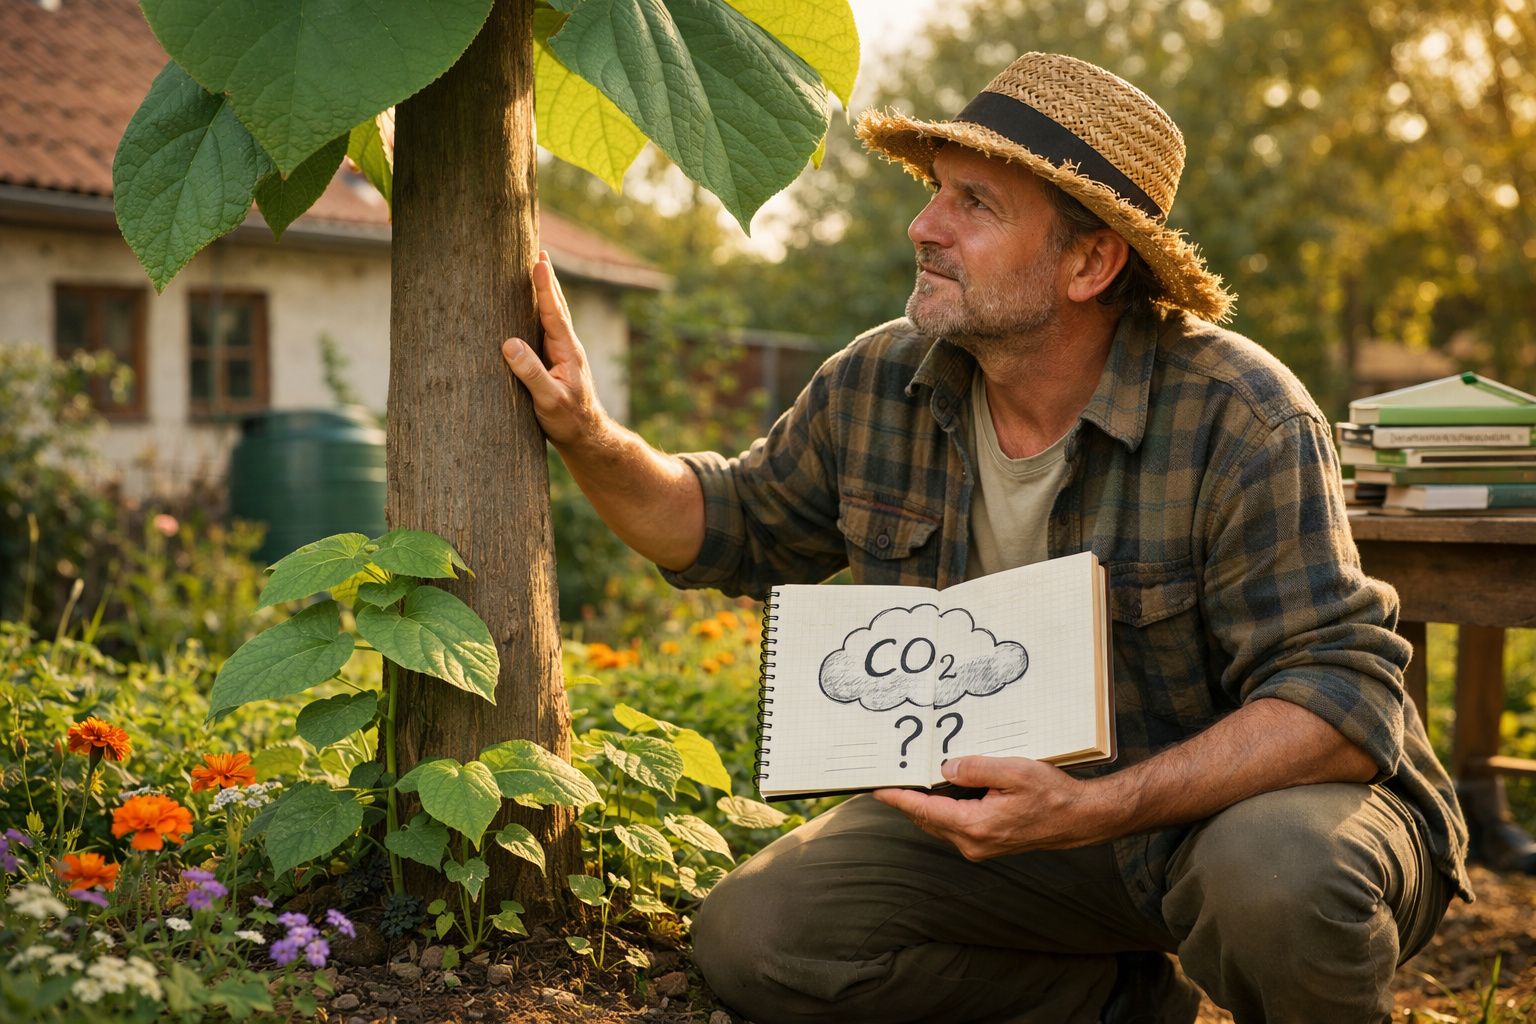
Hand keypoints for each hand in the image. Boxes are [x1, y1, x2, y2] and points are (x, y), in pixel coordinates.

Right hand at [502, 251, 606, 448]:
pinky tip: (532, 308)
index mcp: (567, 352)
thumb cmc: (568, 421)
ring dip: (546, 292)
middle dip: (548, 280)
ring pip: (553, 316)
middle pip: (556, 306)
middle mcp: (567, 347)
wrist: (586, 436)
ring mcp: (563, 353)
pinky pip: (546, 329)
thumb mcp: (548, 400)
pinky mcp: (556, 362)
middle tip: (540, 252)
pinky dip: (540, 311)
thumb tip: (510, 344)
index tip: (539, 262)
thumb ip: (532, 373)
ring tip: (538, 268)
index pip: (554, 313)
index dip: (545, 288)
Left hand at [873, 755, 1112, 859]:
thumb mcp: (1014, 772)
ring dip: (927, 802)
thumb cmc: (1052, 795)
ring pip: (940, 822)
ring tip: (914, 777)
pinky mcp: (987, 843)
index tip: (874, 788)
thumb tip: (944, 769)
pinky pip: (955, 824)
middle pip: (927, 818)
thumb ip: (975, 768)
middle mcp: (972, 842)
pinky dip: (945, 807)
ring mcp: (979, 846)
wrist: (1079, 819)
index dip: (897, 798)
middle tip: (890, 775)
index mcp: (975, 825)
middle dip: (908, 798)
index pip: (924, 811)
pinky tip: (945, 788)